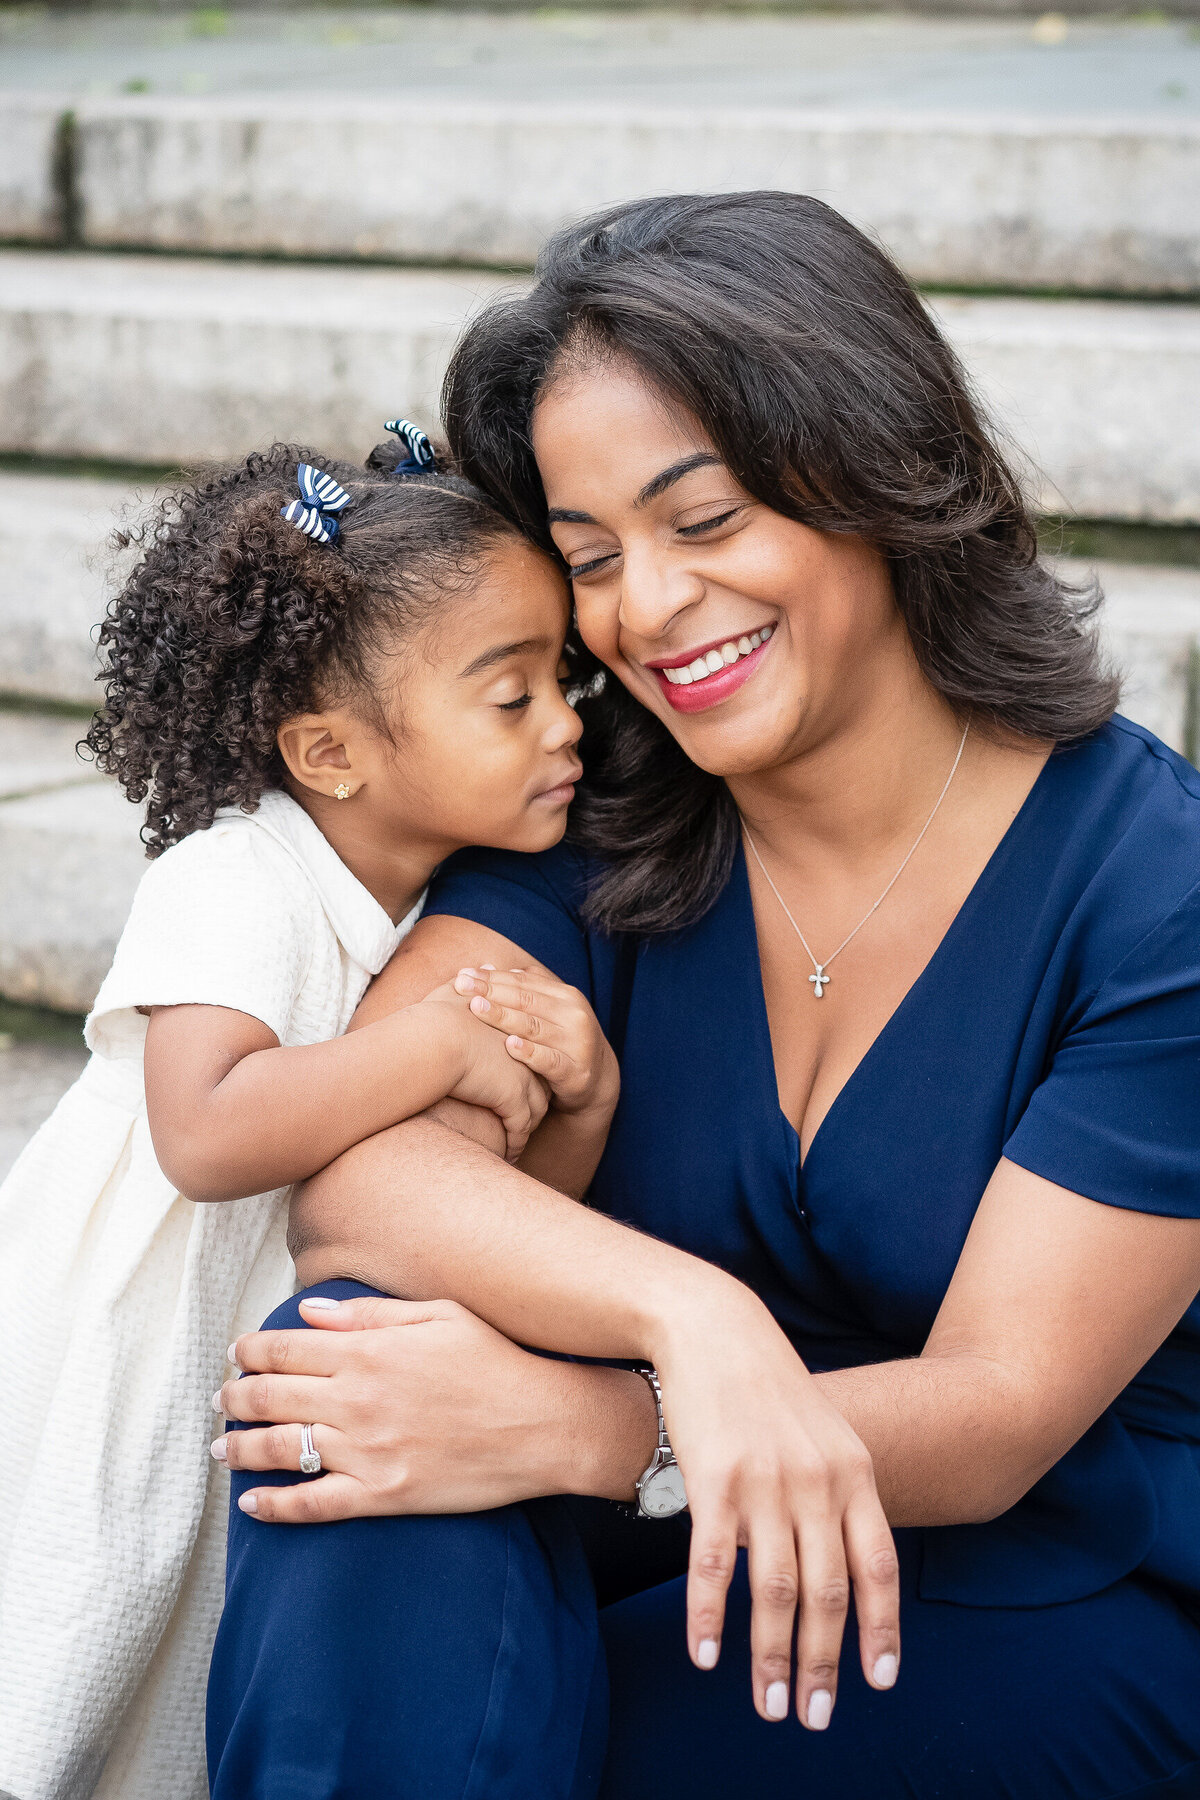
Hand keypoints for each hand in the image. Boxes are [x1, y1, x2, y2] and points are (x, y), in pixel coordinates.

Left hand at [213, 1293, 655, 1517]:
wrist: (546, 1424)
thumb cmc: (498, 1359)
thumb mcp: (439, 1315)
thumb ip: (368, 1315)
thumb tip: (307, 1311)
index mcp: (368, 1351)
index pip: (285, 1348)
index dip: (251, 1350)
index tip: (236, 1352)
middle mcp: (358, 1400)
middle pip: (272, 1397)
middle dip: (236, 1396)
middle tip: (221, 1398)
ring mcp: (367, 1452)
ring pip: (281, 1450)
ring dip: (240, 1448)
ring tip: (220, 1448)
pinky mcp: (383, 1496)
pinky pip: (312, 1506)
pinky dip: (274, 1507)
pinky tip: (250, 1505)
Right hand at [415, 985, 548, 1160]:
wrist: (431, 1040)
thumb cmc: (432, 1018)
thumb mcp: (453, 993)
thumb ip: (469, 983)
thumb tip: (473, 971)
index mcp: (513, 1028)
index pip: (528, 1051)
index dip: (525, 1066)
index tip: (519, 1079)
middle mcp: (523, 1052)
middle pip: (539, 1081)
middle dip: (535, 1098)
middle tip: (527, 1114)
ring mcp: (522, 1077)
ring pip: (535, 1109)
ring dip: (526, 1126)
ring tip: (518, 1139)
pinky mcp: (513, 1101)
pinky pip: (519, 1131)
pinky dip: (514, 1144)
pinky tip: (508, 1155)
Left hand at [452, 965, 618, 1119]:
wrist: (596, 1080)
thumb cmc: (563, 1041)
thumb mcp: (552, 1012)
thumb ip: (527, 989)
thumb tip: (490, 965)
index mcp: (566, 996)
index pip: (525, 982)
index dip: (494, 976)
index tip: (465, 973)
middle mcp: (573, 1015)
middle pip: (526, 1000)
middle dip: (490, 991)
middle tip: (462, 985)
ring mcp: (575, 1043)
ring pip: (533, 1027)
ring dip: (503, 1016)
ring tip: (476, 1007)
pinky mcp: (574, 1072)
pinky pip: (548, 1060)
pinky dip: (529, 1052)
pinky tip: (509, 1045)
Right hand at [650, 1281, 900, 1730]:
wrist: (716, 1330)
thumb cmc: (768, 1389)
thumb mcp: (825, 1435)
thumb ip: (842, 1494)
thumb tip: (851, 1565)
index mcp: (854, 1474)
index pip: (877, 1568)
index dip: (881, 1630)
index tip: (878, 1681)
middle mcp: (818, 1482)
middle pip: (828, 1593)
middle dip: (823, 1665)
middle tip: (813, 1717)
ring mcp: (768, 1481)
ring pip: (775, 1591)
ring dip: (771, 1656)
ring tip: (766, 1704)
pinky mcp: (716, 1479)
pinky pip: (714, 1565)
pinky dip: (709, 1616)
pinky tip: (704, 1654)